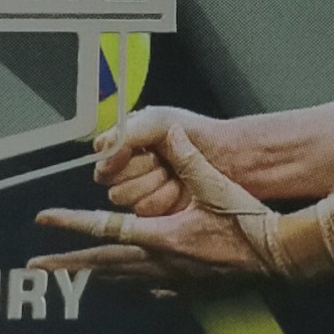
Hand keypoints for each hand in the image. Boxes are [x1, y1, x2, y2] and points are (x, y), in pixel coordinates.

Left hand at [34, 119, 274, 288]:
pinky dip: (133, 286)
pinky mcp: (191, 291)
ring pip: (123, 280)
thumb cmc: (248, 219)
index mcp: (160, 236)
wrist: (279, 256)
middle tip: (36, 267)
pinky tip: (130, 286)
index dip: (70, 223)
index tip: (43, 221)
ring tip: (73, 274)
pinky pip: (151, 290)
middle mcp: (160, 263)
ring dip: (94, 275)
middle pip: (102, 264)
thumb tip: (169, 132)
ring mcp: (174, 282)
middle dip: (67, 264)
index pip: (104, 228)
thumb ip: (188, 160)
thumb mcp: (215, 185)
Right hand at [94, 106, 252, 221]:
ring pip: (123, 196)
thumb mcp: (159, 121)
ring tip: (173, 175)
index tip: (130, 152)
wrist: (232, 159)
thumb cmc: (199, 134)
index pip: (102, 156)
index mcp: (130, 142)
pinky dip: (162, 199)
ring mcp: (143, 190)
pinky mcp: (156, 211)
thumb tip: (101, 149)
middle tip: (161, 161)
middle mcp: (133, 167)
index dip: (113, 157)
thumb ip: (126, 132)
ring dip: (151, 185)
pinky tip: (180, 190)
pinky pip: (142, 212)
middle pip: (108, 180)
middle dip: (138, 169)